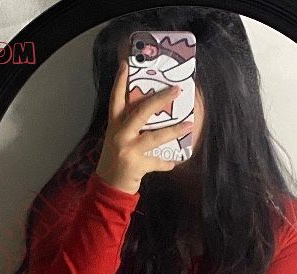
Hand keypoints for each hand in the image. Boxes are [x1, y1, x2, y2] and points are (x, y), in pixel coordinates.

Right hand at [94, 60, 193, 194]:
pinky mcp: (136, 166)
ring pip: (154, 137)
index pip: (116, 98)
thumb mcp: (118, 138)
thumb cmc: (116, 158)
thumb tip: (154, 112)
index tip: (127, 64)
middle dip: (160, 100)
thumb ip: (130, 125)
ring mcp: (127, 150)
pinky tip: (174, 161)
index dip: (120, 81)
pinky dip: (166, 162)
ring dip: (173, 130)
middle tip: (176, 90)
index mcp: (114, 124)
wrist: (108, 186)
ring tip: (188, 125)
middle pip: (141, 112)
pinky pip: (157, 162)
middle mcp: (119, 134)